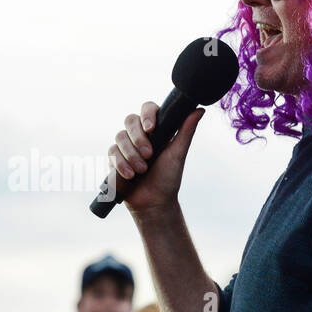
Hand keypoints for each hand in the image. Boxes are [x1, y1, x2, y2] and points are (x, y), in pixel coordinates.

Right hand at [108, 103, 204, 217]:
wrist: (154, 202)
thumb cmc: (168, 178)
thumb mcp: (178, 153)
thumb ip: (186, 131)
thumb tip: (199, 110)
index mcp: (156, 129)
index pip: (148, 108)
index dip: (147, 115)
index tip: (151, 129)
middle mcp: (139, 134)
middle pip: (130, 120)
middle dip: (138, 139)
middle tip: (149, 155)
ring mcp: (125, 145)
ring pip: (120, 137)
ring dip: (131, 155)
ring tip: (142, 170)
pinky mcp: (114, 158)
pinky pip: (111, 152)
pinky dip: (120, 164)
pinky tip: (130, 175)